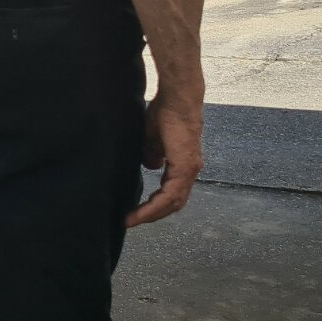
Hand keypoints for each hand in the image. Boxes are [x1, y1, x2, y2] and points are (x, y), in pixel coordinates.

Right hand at [126, 94, 204, 227]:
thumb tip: (151, 165)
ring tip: (133, 220)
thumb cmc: (165, 112)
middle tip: (132, 221)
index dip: (154, 205)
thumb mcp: (153, 137)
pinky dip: (156, 206)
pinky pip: (171, 194)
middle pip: (173, 203)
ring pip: (173, 202)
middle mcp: (189, 171)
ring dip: (152, 213)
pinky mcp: (185, 167)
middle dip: (152, 214)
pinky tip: (141, 212)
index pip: (171, 193)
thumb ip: (153, 153)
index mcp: (183, 164)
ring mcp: (189, 170)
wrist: (178, 99)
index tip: (133, 213)